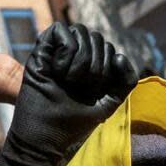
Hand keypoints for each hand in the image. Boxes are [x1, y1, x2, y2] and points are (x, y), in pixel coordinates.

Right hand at [0, 23, 139, 165]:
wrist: (45, 136)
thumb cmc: (73, 122)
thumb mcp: (108, 102)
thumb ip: (124, 81)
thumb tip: (119, 56)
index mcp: (90, 67)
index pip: (109, 49)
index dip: (108, 69)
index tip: (93, 92)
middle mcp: (74, 56)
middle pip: (97, 38)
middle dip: (96, 66)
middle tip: (80, 87)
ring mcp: (57, 52)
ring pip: (81, 30)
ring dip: (82, 58)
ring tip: (69, 79)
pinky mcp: (40, 51)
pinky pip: (60, 30)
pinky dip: (66, 49)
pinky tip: (58, 70)